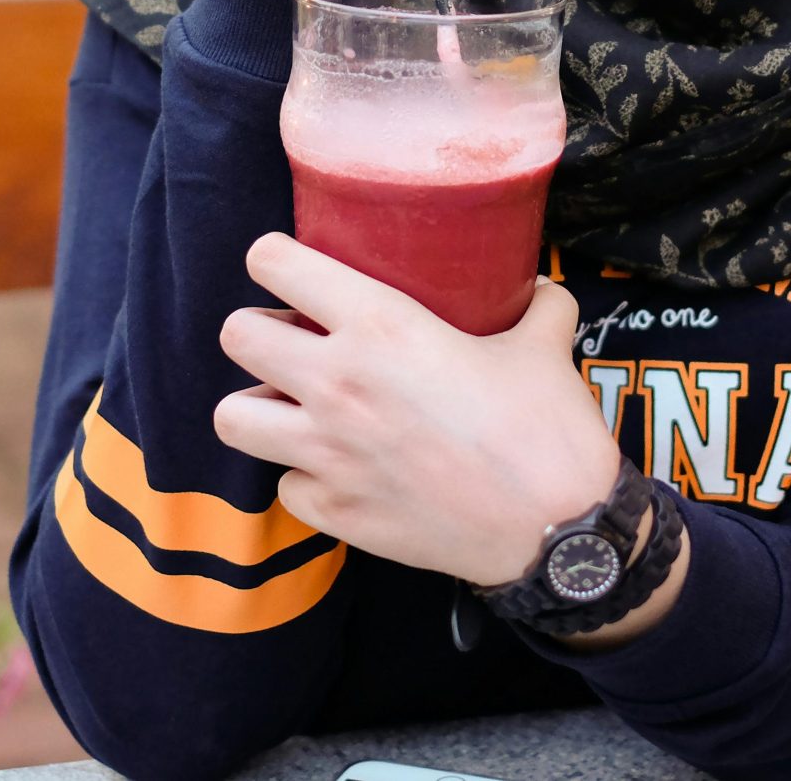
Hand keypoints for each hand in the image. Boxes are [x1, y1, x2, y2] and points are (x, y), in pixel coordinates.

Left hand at [212, 233, 621, 586]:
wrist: (558, 533)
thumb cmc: (548, 432)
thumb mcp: (545, 344)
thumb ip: (534, 305)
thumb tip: (534, 289)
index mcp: (382, 325)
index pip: (274, 264)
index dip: (273, 258)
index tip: (287, 266)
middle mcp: (338, 384)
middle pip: (236, 336)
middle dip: (258, 330)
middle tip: (293, 338)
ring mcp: (328, 454)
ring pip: (232, 417)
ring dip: (259, 406)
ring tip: (294, 405)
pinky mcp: (335, 512)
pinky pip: (284, 485)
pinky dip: (302, 475)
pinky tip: (337, 468)